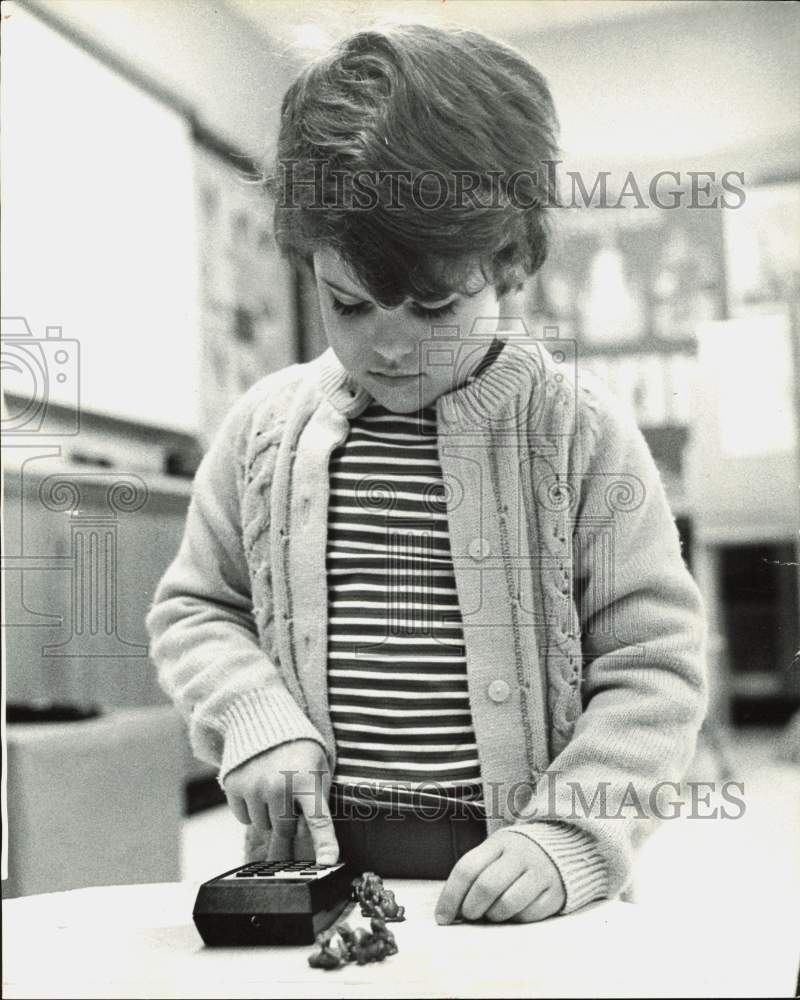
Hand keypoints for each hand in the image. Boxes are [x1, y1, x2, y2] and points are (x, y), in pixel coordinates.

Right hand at [223, 739, 338, 864]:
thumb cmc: (297, 747)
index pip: (318, 819)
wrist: (260, 718)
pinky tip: (257, 786)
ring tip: (273, 785)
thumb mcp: (318, 766)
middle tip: (290, 797)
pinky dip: (251, 809)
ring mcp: (253, 787)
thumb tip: (307, 836)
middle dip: (290, 820)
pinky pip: (244, 818)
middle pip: (285, 830)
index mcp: (306, 780)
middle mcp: (278, 786)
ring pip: (263, 826)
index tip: (328, 863)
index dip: (325, 844)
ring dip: (269, 814)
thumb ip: (317, 800)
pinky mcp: (234, 787)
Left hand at [434, 829, 565, 923]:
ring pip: (508, 903)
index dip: (450, 896)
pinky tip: (514, 912)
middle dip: (472, 908)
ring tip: (493, 913)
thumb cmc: (516, 856)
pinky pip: (529, 915)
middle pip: (486, 886)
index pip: (467, 868)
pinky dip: (516, 919)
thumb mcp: (494, 853)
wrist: (562, 845)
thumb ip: (473, 876)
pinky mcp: (556, 892)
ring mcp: (540, 872)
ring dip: (494, 916)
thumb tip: (449, 911)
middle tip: (470, 915)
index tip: (442, 918)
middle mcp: (520, 854)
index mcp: (498, 842)